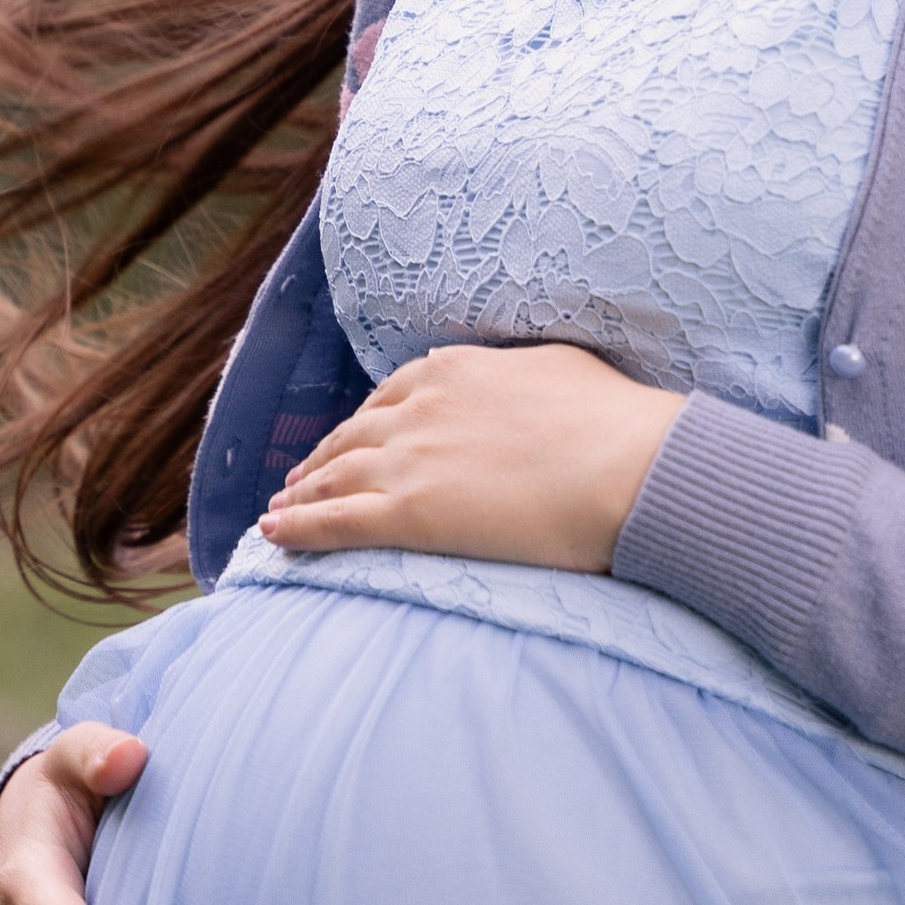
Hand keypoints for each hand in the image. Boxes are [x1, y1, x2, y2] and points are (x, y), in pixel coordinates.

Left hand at [257, 341, 685, 574]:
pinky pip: (335, 522)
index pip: (391, 396)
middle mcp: (420, 408)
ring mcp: (408, 460)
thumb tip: (521, 380)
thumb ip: (521, 375)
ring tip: (279, 510)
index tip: (351, 439)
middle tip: (299, 478)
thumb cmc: (616, 422)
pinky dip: (298, 528)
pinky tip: (273, 536)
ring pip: (334, 477)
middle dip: (322, 458)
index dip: (365, 423)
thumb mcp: (560, 369)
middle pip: (352, 436)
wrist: (631, 466)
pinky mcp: (409, 514)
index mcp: (455, 370)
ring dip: (301, 494)